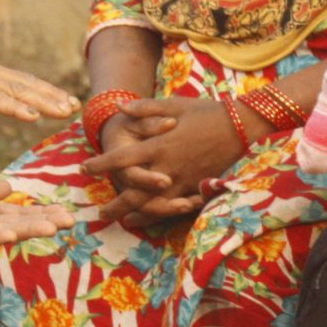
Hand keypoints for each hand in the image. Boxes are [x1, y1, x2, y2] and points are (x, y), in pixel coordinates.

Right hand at [0, 49, 78, 122]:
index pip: (17, 79)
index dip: (41, 89)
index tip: (61, 97)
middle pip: (25, 84)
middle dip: (51, 95)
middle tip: (73, 105)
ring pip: (18, 92)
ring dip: (44, 102)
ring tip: (65, 111)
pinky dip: (17, 108)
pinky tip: (33, 116)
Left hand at [0, 179, 81, 255]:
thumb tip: (9, 186)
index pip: (19, 214)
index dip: (42, 214)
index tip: (66, 213)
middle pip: (17, 224)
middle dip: (43, 222)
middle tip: (69, 220)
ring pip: (2, 232)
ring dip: (26, 231)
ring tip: (50, 228)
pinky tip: (9, 235)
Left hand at [84, 96, 243, 226]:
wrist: (242, 126)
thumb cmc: (206, 112)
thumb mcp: (175, 105)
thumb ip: (146, 109)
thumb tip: (120, 109)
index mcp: (158, 144)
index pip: (122, 159)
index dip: (101, 165)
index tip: (85, 169)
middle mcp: (168, 166)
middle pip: (134, 191)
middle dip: (115, 204)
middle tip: (100, 213)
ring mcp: (184, 180)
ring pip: (154, 205)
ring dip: (137, 214)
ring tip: (124, 221)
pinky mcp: (198, 187)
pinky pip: (177, 206)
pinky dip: (164, 214)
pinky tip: (156, 218)